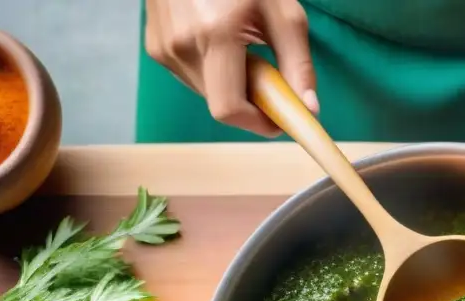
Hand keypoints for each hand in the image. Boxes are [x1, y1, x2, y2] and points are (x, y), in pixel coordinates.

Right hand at [145, 0, 318, 136]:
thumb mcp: (282, 12)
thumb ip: (298, 64)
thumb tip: (309, 109)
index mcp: (215, 36)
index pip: (229, 109)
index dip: (257, 123)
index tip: (279, 119)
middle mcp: (182, 46)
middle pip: (220, 104)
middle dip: (249, 100)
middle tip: (267, 73)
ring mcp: (163, 48)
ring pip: (207, 93)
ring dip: (230, 85)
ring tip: (241, 48)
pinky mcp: (155, 47)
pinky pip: (192, 78)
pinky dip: (212, 72)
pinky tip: (219, 41)